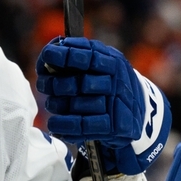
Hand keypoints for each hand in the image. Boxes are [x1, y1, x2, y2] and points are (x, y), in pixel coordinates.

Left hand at [37, 36, 170, 174]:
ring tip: (51, 104)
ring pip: (79, 105)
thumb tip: (49, 53)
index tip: (47, 55)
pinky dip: (65, 125)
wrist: (137, 112)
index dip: (67, 55)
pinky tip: (54, 123)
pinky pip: (84, 127)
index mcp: (112, 62)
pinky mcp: (113, 127)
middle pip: (81, 83)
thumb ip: (78, 55)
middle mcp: (116, 82)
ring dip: (58, 105)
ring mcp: (115, 105)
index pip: (89, 56)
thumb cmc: (107, 83)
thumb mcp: (100, 62)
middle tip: (43, 85)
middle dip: (56, 84)